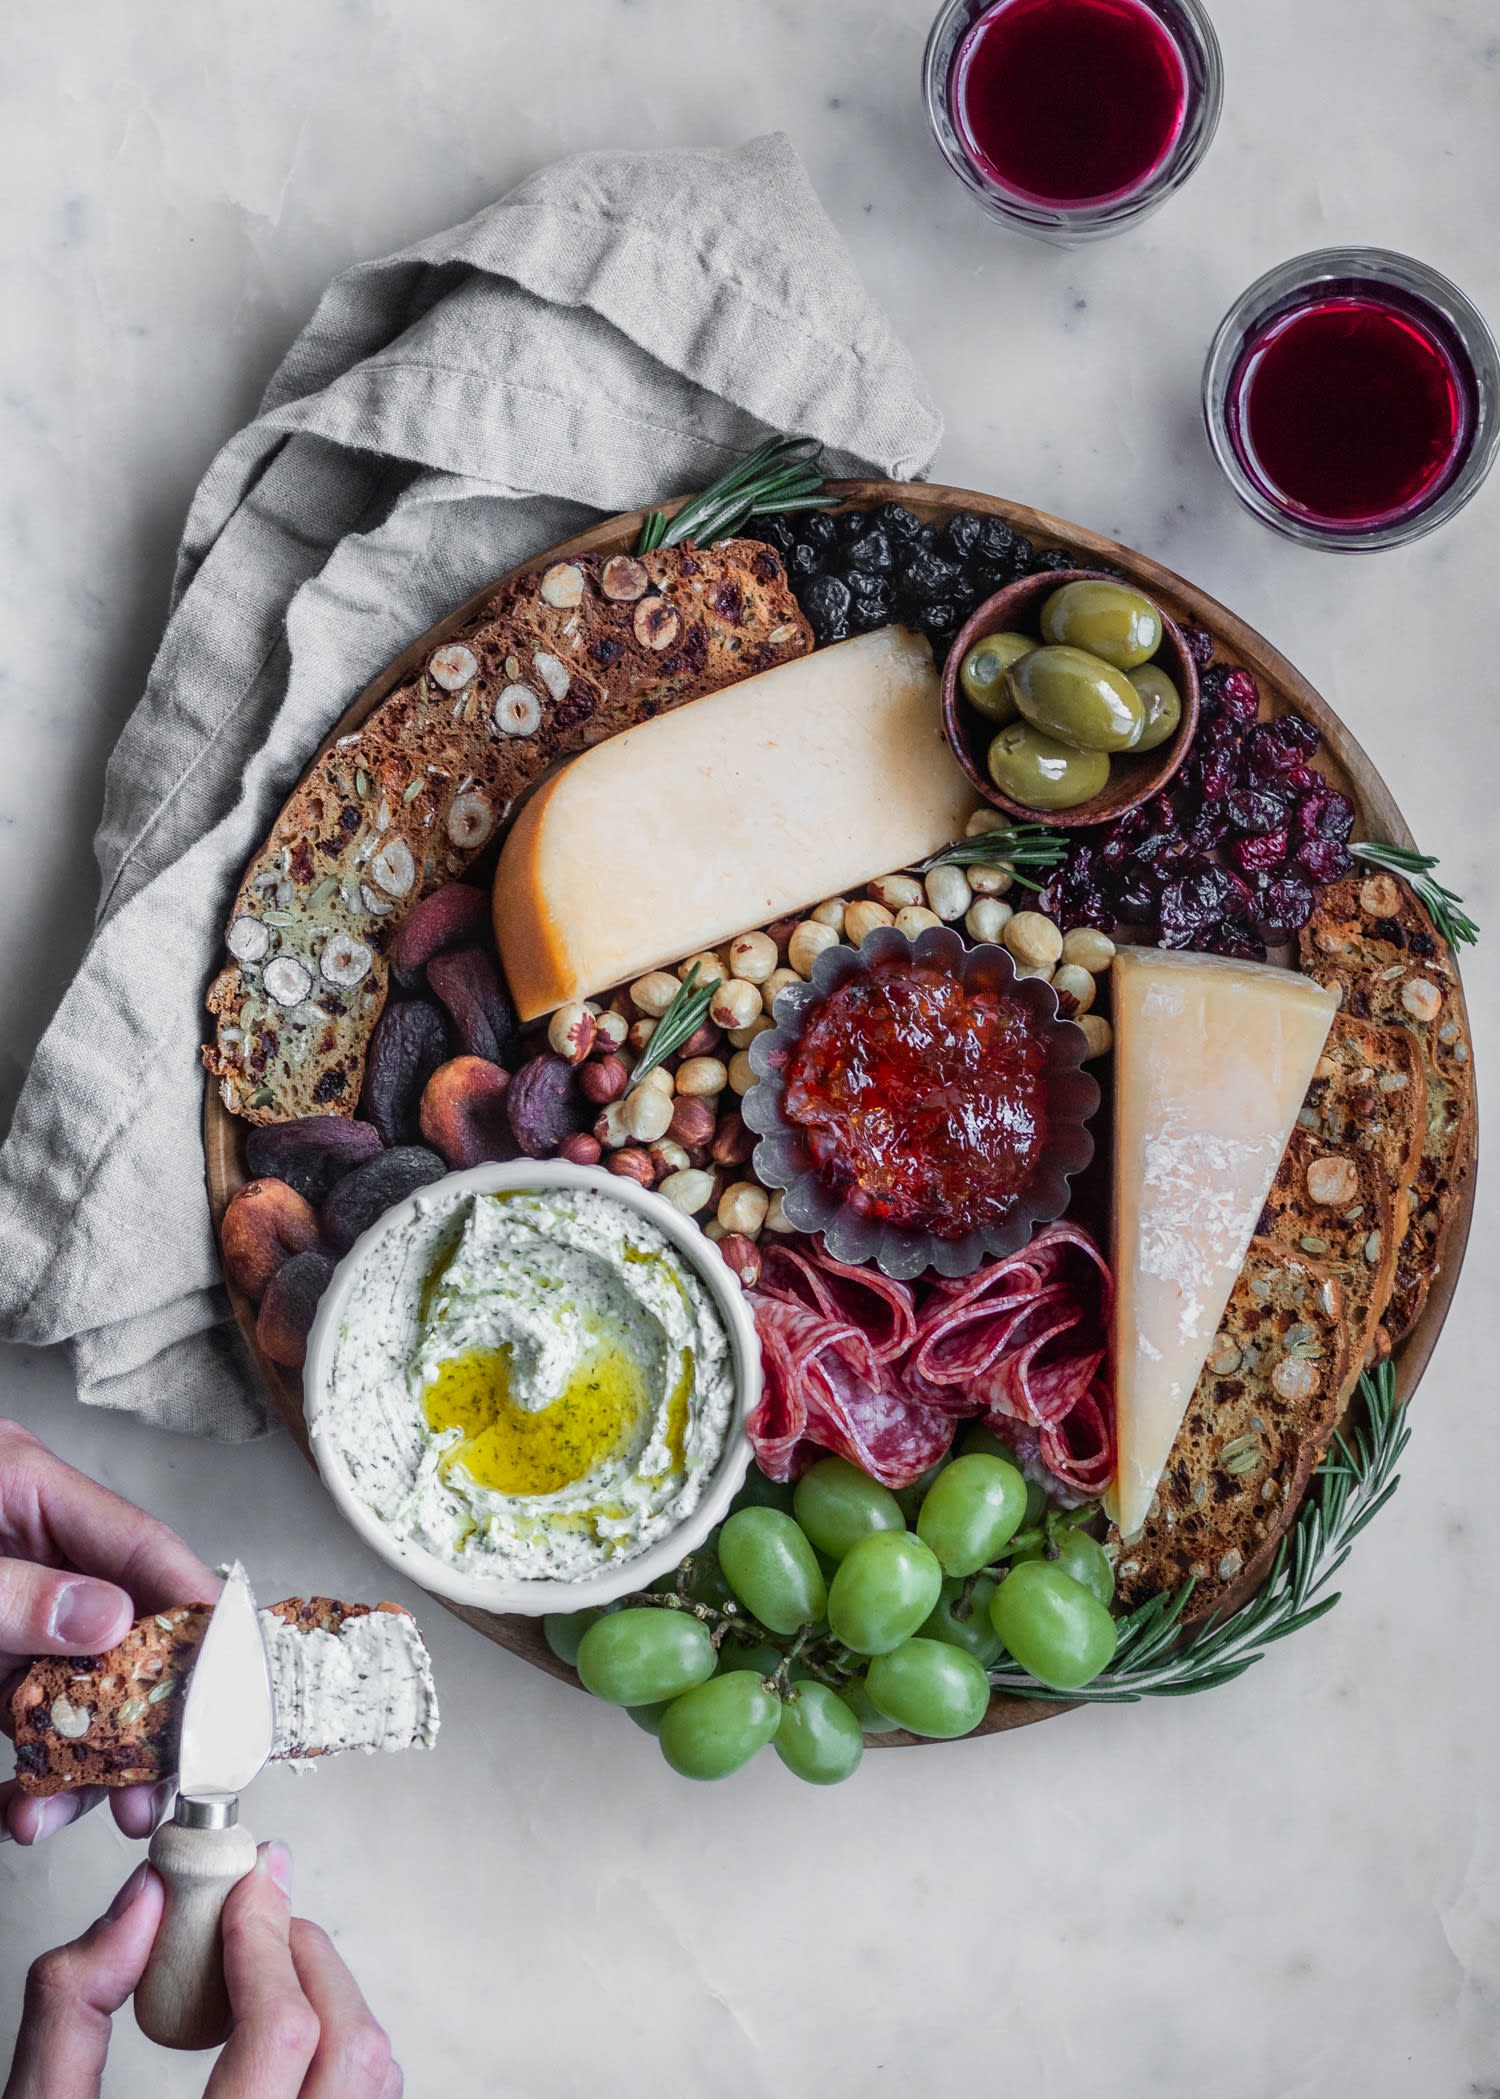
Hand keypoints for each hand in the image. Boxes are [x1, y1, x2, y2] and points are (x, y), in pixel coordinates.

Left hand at [0, 1419, 216, 1843]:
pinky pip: (23, 1714)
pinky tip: (23, 1809)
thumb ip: (14, 1593)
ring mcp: (0, 1605)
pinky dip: (32, 1767)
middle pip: (124, 1625)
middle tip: (155, 1788)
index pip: (143, 1548)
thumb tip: (110, 1621)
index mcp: (25, 1486)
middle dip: (144, 1713)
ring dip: (83, 1757)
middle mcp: (27, 1543)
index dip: (196, 1616)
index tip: (223, 1689)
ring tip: (63, 1816)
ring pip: (76, 1683)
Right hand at [3, 1845, 401, 2097]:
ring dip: (333, 2003)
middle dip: (309, 1960)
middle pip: (352, 2050)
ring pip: (375, 2081)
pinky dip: (341, 2056)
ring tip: (267, 1970)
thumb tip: (142, 1905)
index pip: (283, 2036)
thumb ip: (72, 2008)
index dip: (267, 1941)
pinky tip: (284, 2037)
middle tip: (259, 1916)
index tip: (248, 1885)